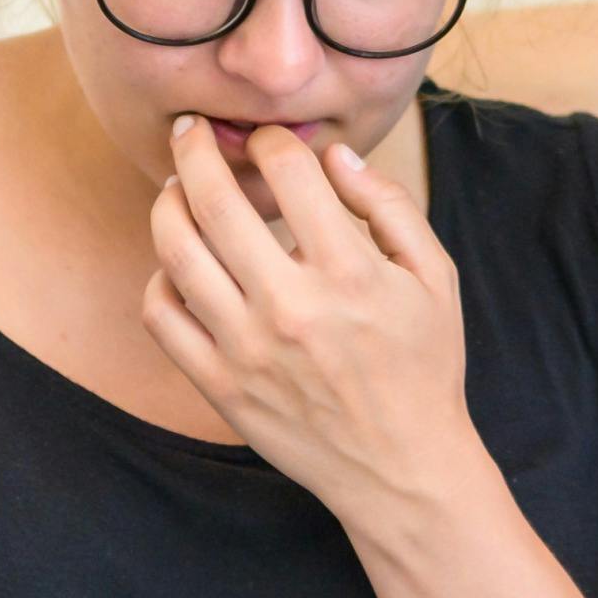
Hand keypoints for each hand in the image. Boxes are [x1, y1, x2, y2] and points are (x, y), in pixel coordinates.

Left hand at [141, 118, 481, 514]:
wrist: (402, 468)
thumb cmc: (424, 367)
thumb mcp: (436, 277)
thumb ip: (390, 206)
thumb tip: (335, 156)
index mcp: (349, 271)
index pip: (288, 172)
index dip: (270, 140)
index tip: (267, 140)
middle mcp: (290, 305)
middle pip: (215, 200)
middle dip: (196, 149)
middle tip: (190, 130)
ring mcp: (246, 348)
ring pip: (175, 252)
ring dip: (167, 205)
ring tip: (176, 190)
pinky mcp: (220, 385)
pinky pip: (162, 317)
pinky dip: (160, 279)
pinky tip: (179, 267)